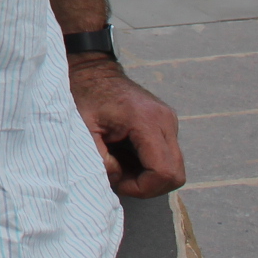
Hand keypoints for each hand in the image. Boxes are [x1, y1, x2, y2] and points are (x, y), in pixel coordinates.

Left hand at [70, 57, 184, 197]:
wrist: (92, 70)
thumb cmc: (84, 95)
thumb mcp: (82, 128)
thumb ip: (99, 158)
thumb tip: (117, 178)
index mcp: (146, 120)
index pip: (163, 171)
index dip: (142, 188)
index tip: (117, 182)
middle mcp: (166, 121)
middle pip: (175, 174)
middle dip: (148, 186)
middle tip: (120, 178)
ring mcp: (169, 121)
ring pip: (174, 168)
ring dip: (149, 177)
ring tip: (120, 165)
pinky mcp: (167, 124)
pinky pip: (168, 156)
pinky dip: (150, 165)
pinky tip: (126, 156)